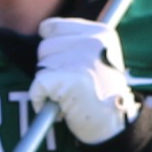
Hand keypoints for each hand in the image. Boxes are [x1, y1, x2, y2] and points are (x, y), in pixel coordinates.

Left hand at [28, 17, 136, 144]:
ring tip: (69, 95)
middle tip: (70, 85)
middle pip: (44, 46)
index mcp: (101, 33)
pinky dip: (40, 99)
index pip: (53, 26)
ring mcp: (79, 59)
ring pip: (40, 65)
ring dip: (48, 84)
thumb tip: (44, 30)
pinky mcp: (65, 78)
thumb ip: (78, 42)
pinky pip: (37, 85)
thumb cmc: (103, 94)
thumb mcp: (100, 58)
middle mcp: (91, 42)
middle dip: (50, 68)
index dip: (50, 45)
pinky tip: (60, 107)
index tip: (61, 62)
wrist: (114, 125)